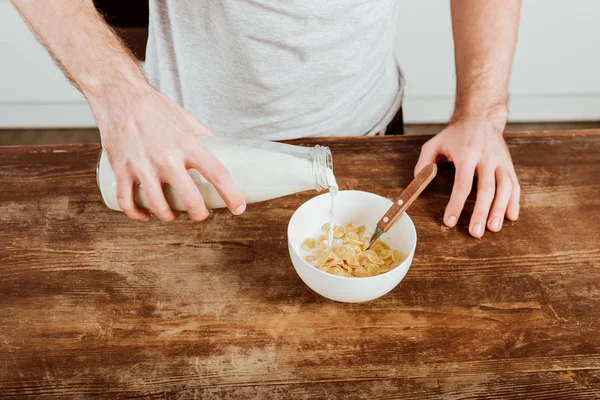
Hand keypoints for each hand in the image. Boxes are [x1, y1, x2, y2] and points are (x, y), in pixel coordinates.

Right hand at [90, 84, 245, 221]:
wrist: (119, 95)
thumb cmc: (155, 107)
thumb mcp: (187, 120)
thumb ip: (204, 137)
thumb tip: (222, 150)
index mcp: (187, 144)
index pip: (217, 174)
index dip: (232, 195)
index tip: (238, 208)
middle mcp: (166, 157)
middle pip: (190, 199)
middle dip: (199, 214)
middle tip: (201, 214)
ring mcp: (142, 165)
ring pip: (158, 206)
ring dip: (169, 217)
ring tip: (173, 215)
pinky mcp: (120, 170)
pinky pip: (127, 202)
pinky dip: (137, 214)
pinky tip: (145, 214)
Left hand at [414, 117, 519, 237]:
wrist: (481, 117)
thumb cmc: (455, 135)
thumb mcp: (434, 143)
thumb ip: (424, 163)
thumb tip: (418, 183)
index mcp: (467, 154)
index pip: (462, 183)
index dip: (456, 204)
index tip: (450, 221)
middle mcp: (487, 158)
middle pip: (486, 189)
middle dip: (481, 212)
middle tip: (476, 232)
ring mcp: (501, 161)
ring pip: (504, 188)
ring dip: (500, 210)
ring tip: (493, 229)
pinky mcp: (509, 165)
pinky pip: (515, 185)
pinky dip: (514, 202)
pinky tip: (510, 217)